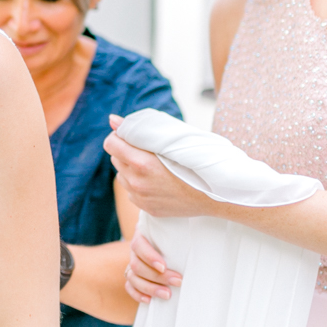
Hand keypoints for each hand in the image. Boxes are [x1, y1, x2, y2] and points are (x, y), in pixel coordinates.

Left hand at [104, 116, 219, 218]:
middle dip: (126, 152)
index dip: (118, 137)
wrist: (215, 196)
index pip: (111, 145)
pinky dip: (137, 184)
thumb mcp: (171, 142)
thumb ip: (138, 130)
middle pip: (115, 159)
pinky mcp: (144, 207)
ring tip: (152, 168)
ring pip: (121, 175)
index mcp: (143, 164)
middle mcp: (137, 182)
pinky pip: (130, 191)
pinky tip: (156, 182)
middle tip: (146, 152)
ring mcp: (140, 197)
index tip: (128, 136)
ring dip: (131, 169)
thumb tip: (112, 119)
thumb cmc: (196, 163)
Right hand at [124, 231, 181, 303]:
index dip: (149, 257)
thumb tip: (199, 235)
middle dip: (157, 277)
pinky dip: (137, 294)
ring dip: (149, 288)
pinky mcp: (133, 277)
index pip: (139, 245)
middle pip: (136, 265)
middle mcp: (135, 251)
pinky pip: (129, 287)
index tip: (164, 267)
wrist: (172, 244)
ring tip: (168, 295)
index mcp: (142, 236)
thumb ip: (181, 232)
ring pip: (132, 277)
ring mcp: (132, 265)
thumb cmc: (178, 236)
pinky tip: (149, 301)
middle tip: (178, 282)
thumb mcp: (177, 231)